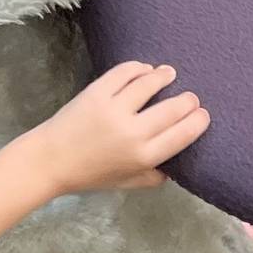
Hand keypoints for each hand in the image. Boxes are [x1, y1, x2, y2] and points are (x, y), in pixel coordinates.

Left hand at [0, 61, 206, 247]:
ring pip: (150, 84)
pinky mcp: (97, 92)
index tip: (202, 114)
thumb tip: (175, 167)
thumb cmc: (89, 175)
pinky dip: (138, 68)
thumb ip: (153, 176)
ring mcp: (114, 109)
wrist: (50, 161)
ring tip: (169, 73)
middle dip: (188, 100)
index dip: (198, 121)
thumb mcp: (126, 183)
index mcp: (143, 157)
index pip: (182, 134)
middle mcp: (133, 132)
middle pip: (173, 109)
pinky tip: (145, 68)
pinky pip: (124, 73)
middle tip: (191, 96)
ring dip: (164, 76)